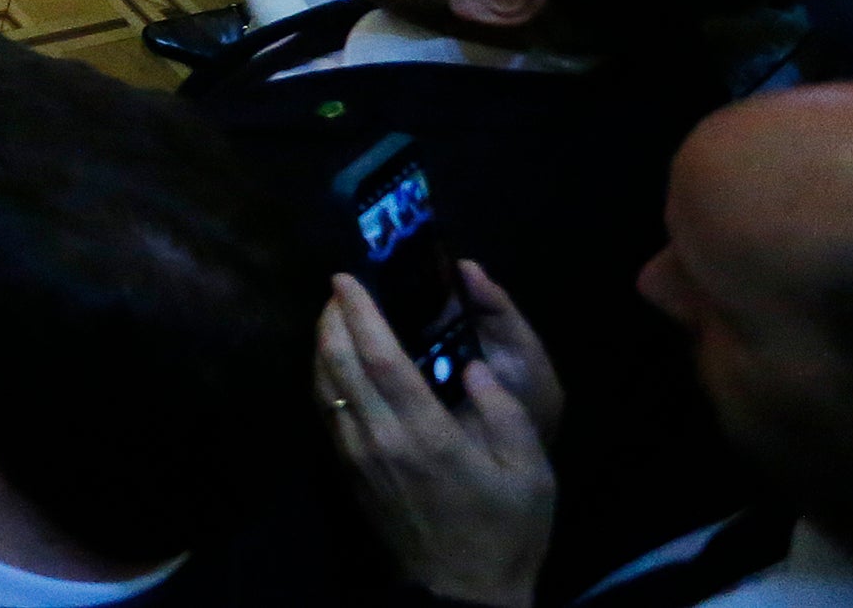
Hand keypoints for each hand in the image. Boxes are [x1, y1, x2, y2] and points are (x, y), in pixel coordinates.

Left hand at [317, 268, 562, 607]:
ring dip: (322, 343)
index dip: (358, 312)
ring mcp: (357, 456)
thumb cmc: (506, 529)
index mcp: (425, 433)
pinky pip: (325, 410)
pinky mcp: (347, 472)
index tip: (346, 277)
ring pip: (324, 385)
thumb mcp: (530, 472)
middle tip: (337, 286)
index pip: (378, 356)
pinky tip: (334, 362)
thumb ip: (504, 412)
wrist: (464, 592)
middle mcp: (379, 438)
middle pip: (338, 363)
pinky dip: (323, 376)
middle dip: (331, 317)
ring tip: (333, 314)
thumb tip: (472, 364)